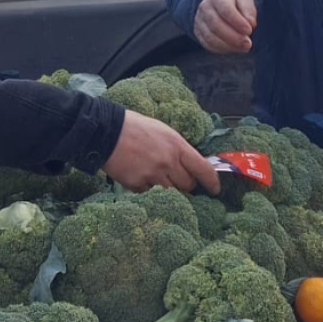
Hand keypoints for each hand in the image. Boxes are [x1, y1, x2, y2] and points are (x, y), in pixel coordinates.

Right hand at [102, 109, 220, 194]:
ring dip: (170, 189)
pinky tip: (143, 178)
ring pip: (172, 192)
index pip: (203, 169)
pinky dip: (150, 190)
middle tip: (180, 180)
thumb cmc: (135, 127)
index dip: (212, 182)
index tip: (215, 189)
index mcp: (177, 145)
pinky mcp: (137, 185)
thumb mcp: (163, 131)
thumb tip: (189, 163)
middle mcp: (168, 162)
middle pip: (188, 185)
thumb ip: (177, 148)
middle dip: (187, 184)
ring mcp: (153, 175)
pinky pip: (151, 194)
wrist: (107, 133)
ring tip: (160, 179)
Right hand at [195, 0, 255, 54]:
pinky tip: (235, 48)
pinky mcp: (199, 34)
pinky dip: (223, 49)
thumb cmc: (234, 2)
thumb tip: (251, 24)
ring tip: (244, 47)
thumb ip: (248, 10)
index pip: (225, 9)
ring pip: (211, 37)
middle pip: (216, 25)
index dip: (237, 21)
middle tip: (248, 43)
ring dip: (229, 45)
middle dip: (233, 37)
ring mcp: (200, 22)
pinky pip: (209, 45)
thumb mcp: (244, 0)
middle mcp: (205, 8)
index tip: (249, 30)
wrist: (217, 4)